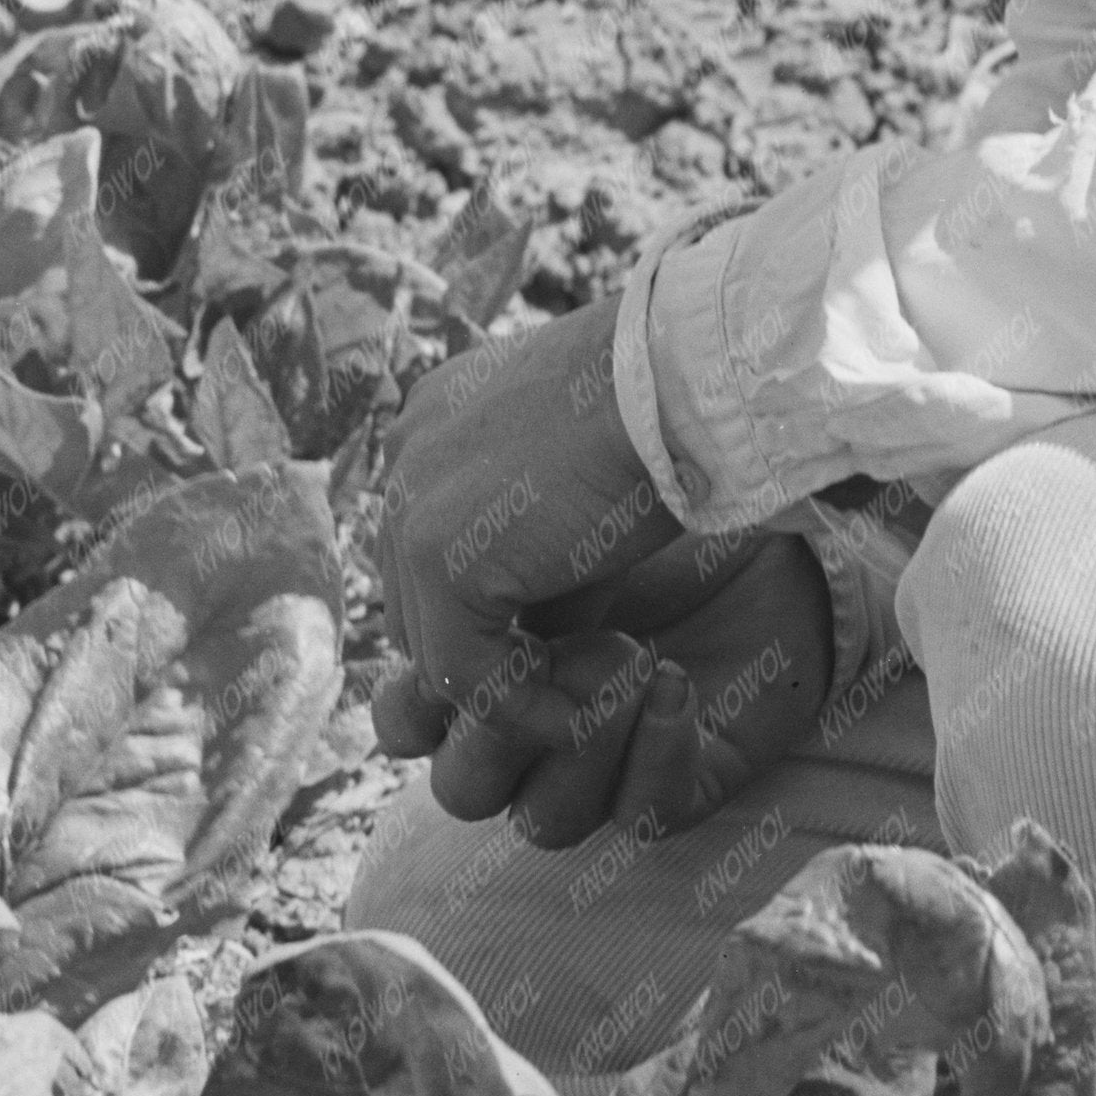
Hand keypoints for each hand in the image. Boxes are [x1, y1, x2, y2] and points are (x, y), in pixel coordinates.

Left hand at [368, 297, 838, 850]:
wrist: (688, 385)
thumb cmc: (670, 419)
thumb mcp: (588, 489)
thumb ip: (546, 554)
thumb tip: (542, 637)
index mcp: (441, 419)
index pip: (436, 548)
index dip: (498, 608)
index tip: (584, 637)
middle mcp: (408, 452)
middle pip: (419, 600)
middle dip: (492, 653)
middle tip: (586, 678)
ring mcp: (410, 503)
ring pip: (433, 645)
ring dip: (508, 689)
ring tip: (593, 696)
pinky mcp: (435, 557)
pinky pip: (463, 676)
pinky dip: (525, 709)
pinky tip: (591, 708)